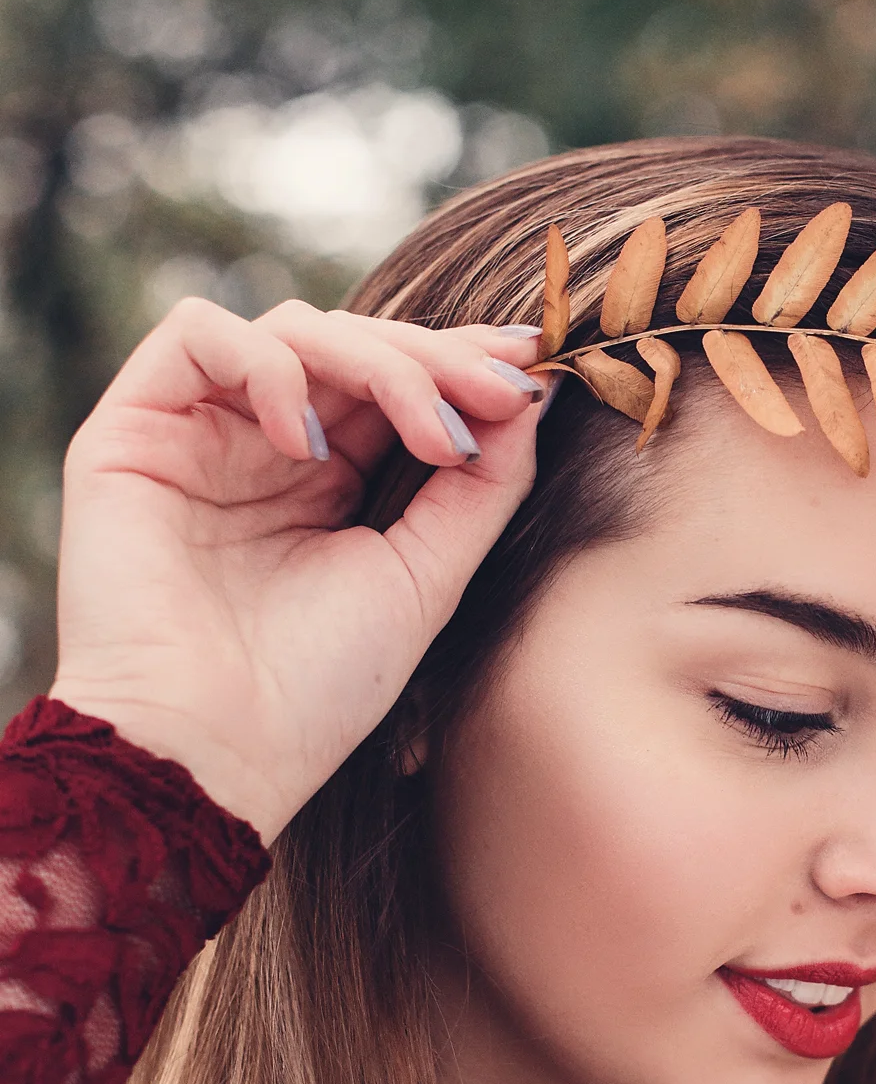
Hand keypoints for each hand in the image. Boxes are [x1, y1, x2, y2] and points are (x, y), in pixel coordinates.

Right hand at [49, 297, 546, 841]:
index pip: (396, 383)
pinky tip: (304, 442)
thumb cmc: (316, 691)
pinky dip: (266, 364)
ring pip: (291, 328)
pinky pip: (196, 334)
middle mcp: (262, 448)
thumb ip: (481, 487)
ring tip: (425, 434)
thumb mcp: (426, 578)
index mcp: (329, 481)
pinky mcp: (133, 429)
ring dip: (375, 362)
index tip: (533, 368)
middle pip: (354, 343)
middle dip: (436, 359)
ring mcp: (199, 434)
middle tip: (496, 395)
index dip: (462, 362)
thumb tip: (535, 394)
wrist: (213, 756)